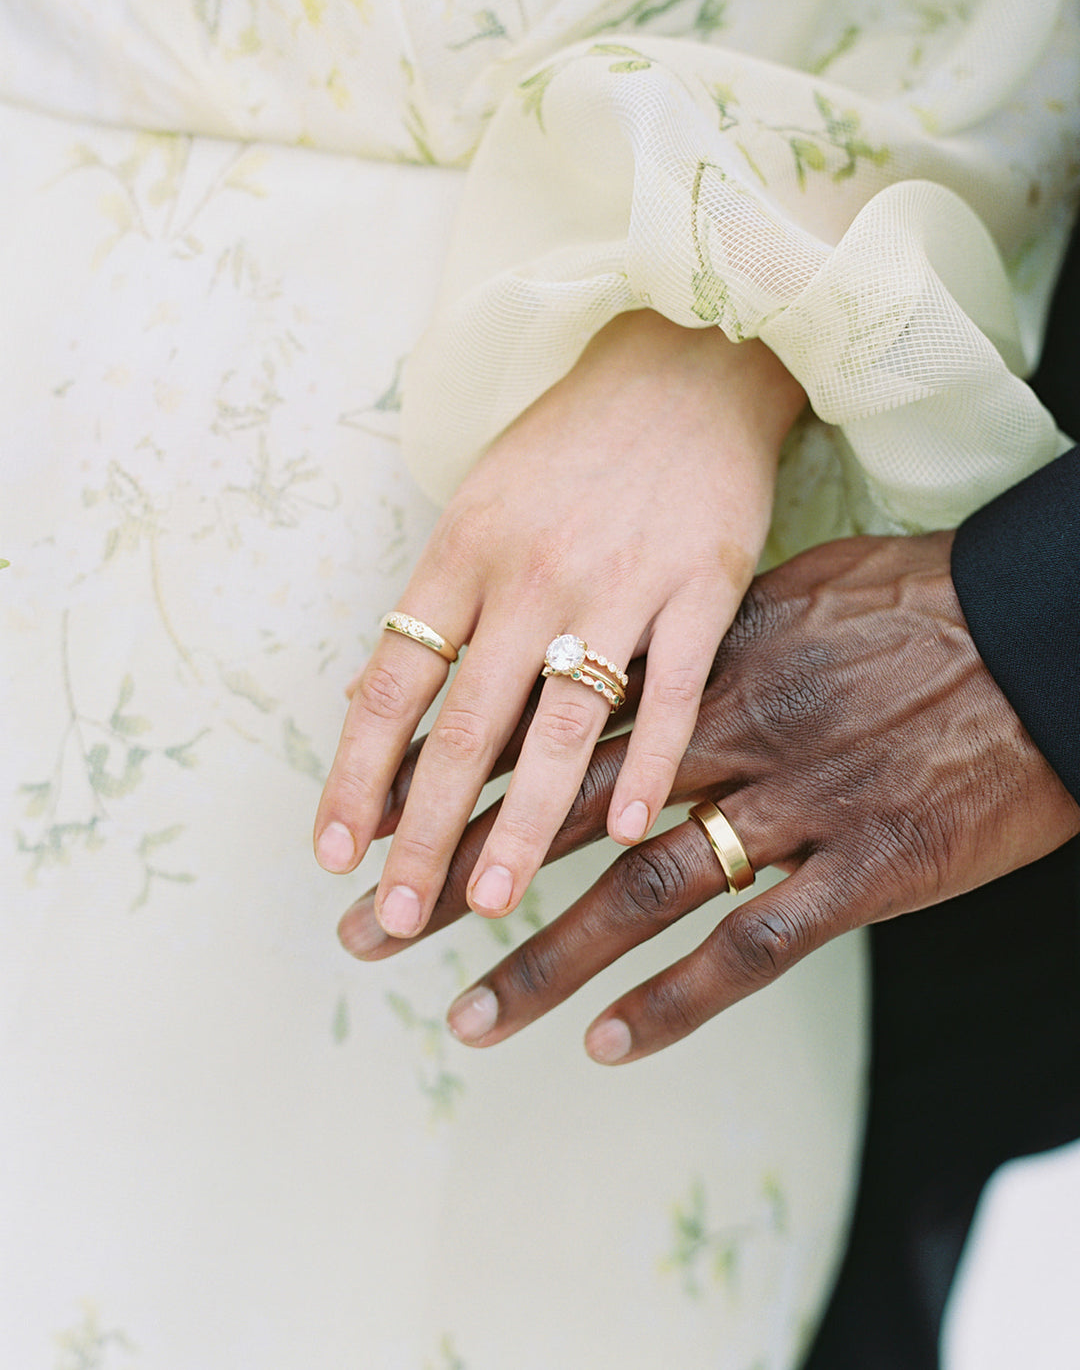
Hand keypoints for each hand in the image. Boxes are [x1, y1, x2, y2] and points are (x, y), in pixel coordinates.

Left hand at [314, 309, 803, 938]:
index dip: (357, 773)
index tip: (334, 852)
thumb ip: (434, 605)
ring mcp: (622, 582)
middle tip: (393, 918)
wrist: (684, 365)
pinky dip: (650, 762)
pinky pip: (675, 692)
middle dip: (424, 831)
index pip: (396, 681)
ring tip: (488, 902)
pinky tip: (625, 828)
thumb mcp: (479, 505)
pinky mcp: (704, 587)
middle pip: (467, 725)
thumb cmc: (569, 447)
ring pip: (565, 724)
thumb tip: (364, 698)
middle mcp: (533, 572)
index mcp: (465, 550)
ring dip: (525, 823)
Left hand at [337, 531, 1079, 1061]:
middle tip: (371, 932)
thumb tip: (638, 649)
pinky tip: (608, 1041)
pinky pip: (755, 944)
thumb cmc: (919, 601)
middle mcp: (727, 737)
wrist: (1040, 633)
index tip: (385, 821)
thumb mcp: (796, 588)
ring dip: (546, 959)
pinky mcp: (865, 868)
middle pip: (566, 817)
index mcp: (701, 663)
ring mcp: (794, 806)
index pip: (556, 727)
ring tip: (465, 1015)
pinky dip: (677, 998)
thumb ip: (704, 630)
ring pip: (644, 893)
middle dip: (459, 876)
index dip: (463, 779)